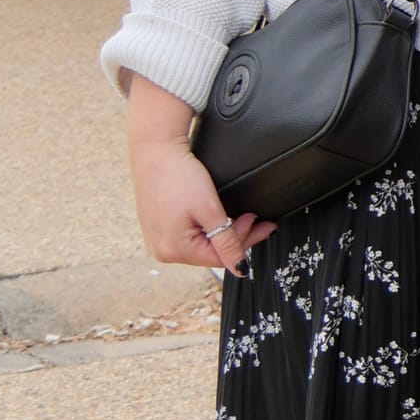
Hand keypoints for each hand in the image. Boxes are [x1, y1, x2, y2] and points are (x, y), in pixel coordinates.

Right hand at [129, 133, 273, 273]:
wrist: (156, 150)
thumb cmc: (178, 176)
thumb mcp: (210, 211)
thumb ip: (226, 243)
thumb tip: (241, 269)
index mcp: (173, 250)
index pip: (220, 257)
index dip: (245, 242)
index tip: (263, 226)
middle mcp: (162, 250)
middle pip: (210, 252)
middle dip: (236, 236)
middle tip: (256, 218)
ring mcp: (158, 239)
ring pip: (201, 244)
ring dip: (223, 232)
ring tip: (243, 217)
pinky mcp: (158, 227)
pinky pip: (189, 235)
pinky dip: (207, 228)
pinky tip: (219, 219)